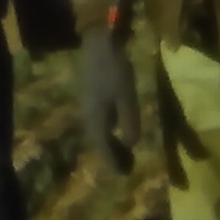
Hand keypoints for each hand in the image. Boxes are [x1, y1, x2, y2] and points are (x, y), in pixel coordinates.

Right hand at [74, 39, 137, 175]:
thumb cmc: (115, 71)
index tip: (124, 174)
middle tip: (125, 167)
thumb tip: (131, 144)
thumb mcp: (127, 97)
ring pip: (98, 133)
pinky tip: (117, 130)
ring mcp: (88, 106)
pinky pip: (99, 123)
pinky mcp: (92, 98)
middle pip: (99, 142)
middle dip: (111, 156)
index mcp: (96, 119)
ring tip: (123, 152)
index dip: (114, 162)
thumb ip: (129, 122)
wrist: (99, 45)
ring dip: (109, 145)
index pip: (104, 147)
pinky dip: (108, 132)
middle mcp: (88, 116)